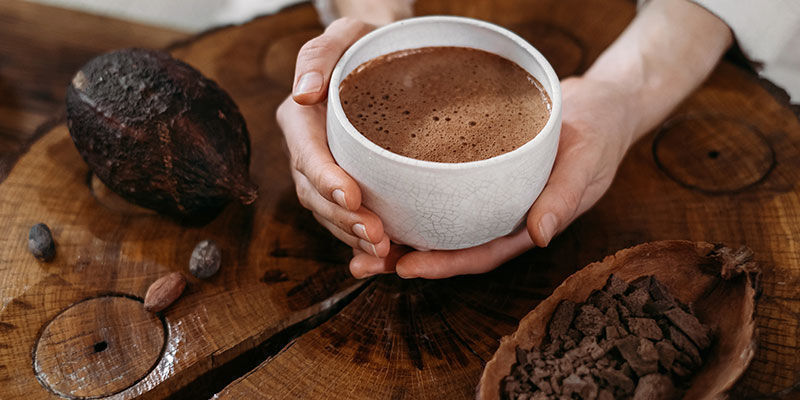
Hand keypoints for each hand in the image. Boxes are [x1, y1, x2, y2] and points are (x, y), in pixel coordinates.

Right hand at [278, 18, 391, 262]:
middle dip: (342, 220)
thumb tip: (304, 94)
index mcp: (300, 120)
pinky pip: (346, 217)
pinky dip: (361, 239)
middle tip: (377, 237)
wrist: (382, 57)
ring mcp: (323, 172)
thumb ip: (318, 56)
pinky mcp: (345, 184)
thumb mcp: (342, 35)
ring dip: (352, 237)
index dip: (325, 179)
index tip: (351, 197)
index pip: (307, 154)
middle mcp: (306, 150)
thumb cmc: (364, 43)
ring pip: (329, 214)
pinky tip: (387, 255)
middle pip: (315, 194)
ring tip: (384, 253)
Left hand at [351, 77, 636, 277]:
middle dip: (405, 257)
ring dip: (398, 232)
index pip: (479, 253)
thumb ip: (565, 197)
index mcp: (525, 224)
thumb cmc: (597, 135)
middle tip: (360, 263)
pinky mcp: (475, 171)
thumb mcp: (586, 161)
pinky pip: (439, 189)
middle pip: (448, 245)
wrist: (598, 105)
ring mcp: (486, 195)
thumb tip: (541, 235)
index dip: (443, 264)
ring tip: (353, 235)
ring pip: (437, 221)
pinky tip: (377, 193)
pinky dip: (409, 194)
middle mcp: (499, 215)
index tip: (405, 267)